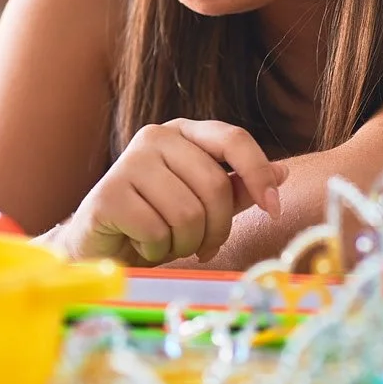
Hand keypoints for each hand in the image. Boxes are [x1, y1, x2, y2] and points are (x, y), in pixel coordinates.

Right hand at [55, 119, 287, 264]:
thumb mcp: (204, 205)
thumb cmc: (155, 223)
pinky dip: (157, 251)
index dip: (259, 174)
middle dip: (216, 228)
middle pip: (215, 186)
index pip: (234, 139)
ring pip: (188, 213)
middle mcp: (155, 137)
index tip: (274, 209)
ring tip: (167, 243)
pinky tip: (141, 246)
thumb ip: (239, 188)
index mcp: (183, 132)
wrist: (99, 248)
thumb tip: (283, 173)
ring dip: (185, 243)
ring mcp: (128, 162)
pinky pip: (158, 231)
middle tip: (203, 246)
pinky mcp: (108, 194)